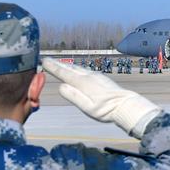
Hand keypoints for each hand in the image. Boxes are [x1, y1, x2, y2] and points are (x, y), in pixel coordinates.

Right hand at [42, 57, 161, 136]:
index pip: (65, 74)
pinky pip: (84, 71)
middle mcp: (89, 77)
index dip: (53, 68)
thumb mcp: (87, 107)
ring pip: (78, 69)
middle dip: (58, 64)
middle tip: (47, 59)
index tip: (43, 61)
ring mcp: (96, 76)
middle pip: (70, 69)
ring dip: (67, 65)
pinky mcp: (101, 79)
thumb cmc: (106, 110)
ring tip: (59, 63)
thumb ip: (74, 96)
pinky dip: (76, 68)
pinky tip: (76, 70)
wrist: (126, 105)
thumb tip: (61, 86)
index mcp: (83, 83)